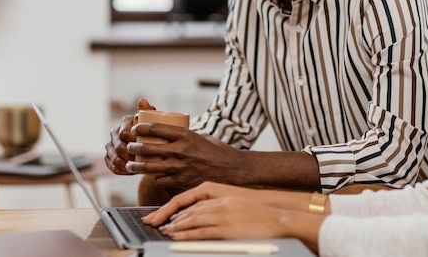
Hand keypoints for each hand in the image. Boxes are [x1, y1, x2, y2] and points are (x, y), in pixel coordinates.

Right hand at [104, 98, 155, 174]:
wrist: (151, 144)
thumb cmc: (155, 131)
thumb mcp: (155, 122)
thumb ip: (150, 111)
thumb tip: (141, 100)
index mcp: (124, 122)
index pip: (124, 133)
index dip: (133, 142)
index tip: (144, 147)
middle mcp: (115, 132)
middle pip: (118, 146)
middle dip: (130, 155)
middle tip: (143, 161)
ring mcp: (110, 145)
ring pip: (114, 157)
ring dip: (125, 164)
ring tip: (138, 168)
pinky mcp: (108, 157)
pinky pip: (111, 166)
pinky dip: (120, 170)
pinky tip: (130, 172)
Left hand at [124, 124, 245, 189]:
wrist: (233, 169)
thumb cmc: (219, 151)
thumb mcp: (203, 136)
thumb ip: (186, 136)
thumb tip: (171, 134)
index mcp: (186, 135)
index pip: (156, 129)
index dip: (141, 128)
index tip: (136, 128)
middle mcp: (181, 150)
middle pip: (148, 148)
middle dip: (134, 147)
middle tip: (129, 147)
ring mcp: (180, 167)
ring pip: (150, 167)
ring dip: (136, 166)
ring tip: (130, 165)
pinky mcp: (181, 181)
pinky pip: (160, 180)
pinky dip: (155, 178)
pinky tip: (154, 176)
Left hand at [142, 181, 275, 226]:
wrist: (275, 213)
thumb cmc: (255, 208)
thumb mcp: (233, 198)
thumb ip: (215, 200)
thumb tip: (199, 209)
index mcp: (216, 191)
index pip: (186, 198)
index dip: (168, 208)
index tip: (156, 215)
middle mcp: (217, 200)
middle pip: (185, 209)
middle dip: (166, 216)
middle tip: (152, 223)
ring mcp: (221, 213)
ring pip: (190, 219)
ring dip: (174, 225)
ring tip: (161, 231)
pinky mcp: (226, 227)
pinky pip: (201, 231)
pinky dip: (186, 234)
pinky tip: (176, 236)